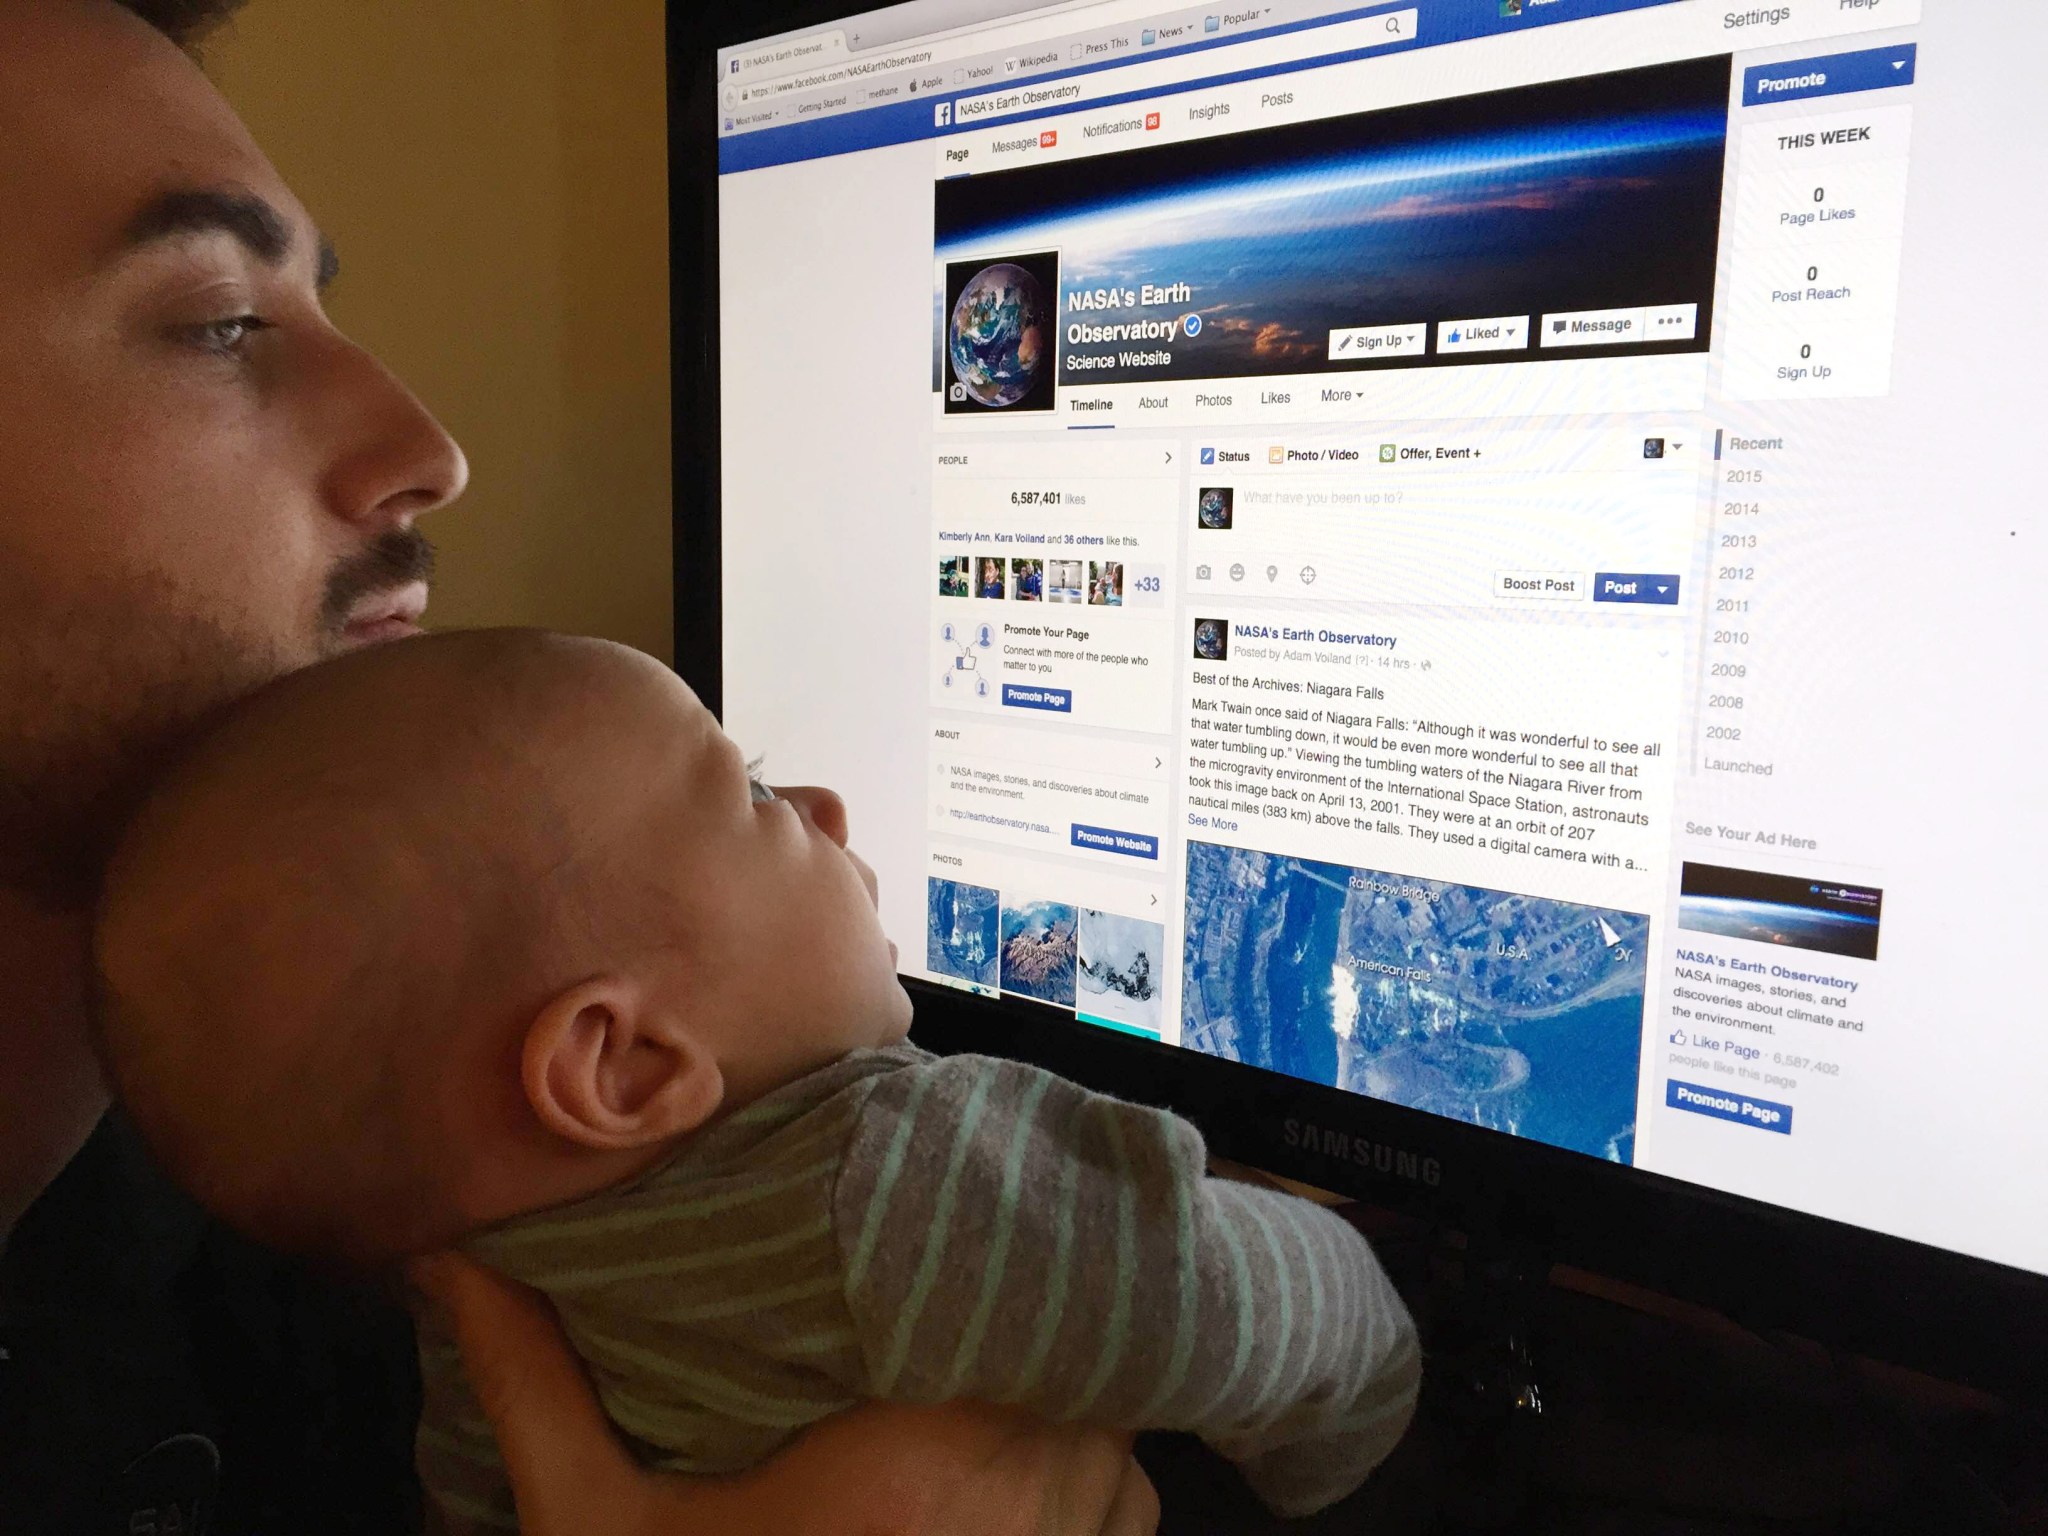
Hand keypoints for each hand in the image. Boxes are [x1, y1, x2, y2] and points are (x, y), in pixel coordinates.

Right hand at [410, 1252, 1158, 1535]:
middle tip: (950, 1285)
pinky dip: (1095, 1477)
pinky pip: (1130, 1503)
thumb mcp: (598, 1526)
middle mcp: (1014, 1499)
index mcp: (909, 1458)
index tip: (932, 1220)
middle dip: (1012, 1311)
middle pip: (1062, 1339)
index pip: (998, 1289)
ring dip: (1063, 1388)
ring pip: (1109, 1416)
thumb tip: (445, 1258)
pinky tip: (1025, 1470)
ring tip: (990, 1362)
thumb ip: (537, 1386)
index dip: (976, 1244)